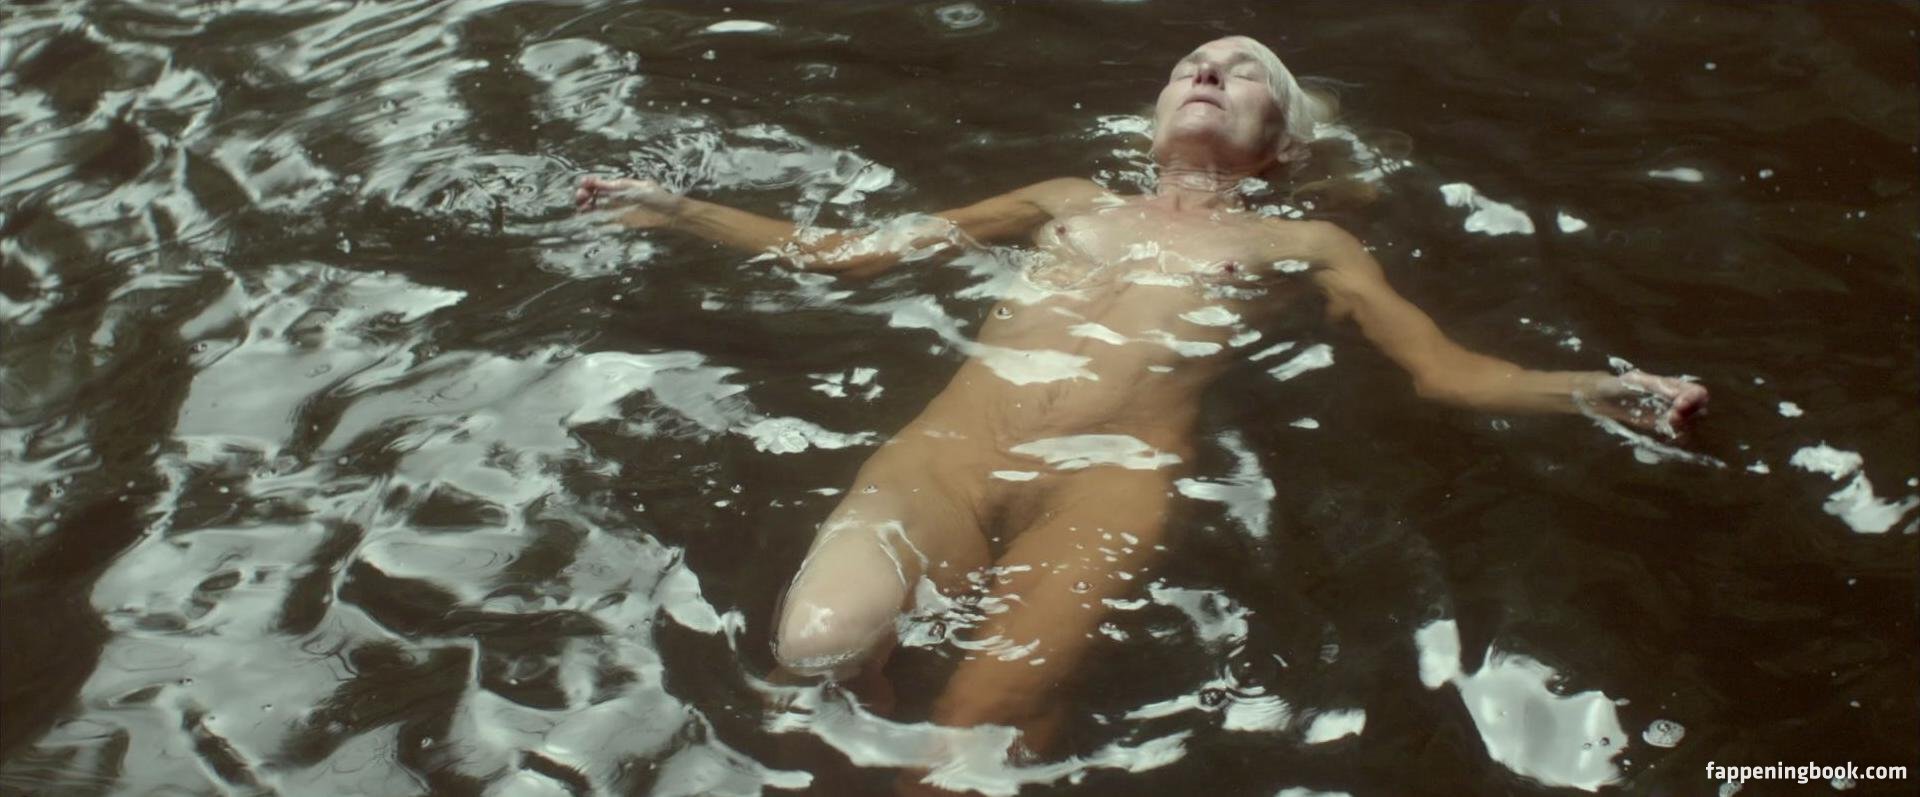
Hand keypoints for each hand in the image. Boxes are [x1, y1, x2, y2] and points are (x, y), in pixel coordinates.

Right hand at [574, 175, 682, 227]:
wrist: (669, 214)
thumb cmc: (656, 197)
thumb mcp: (636, 188)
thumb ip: (617, 186)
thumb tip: (597, 182)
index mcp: (618, 186)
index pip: (597, 184)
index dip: (588, 183)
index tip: (584, 184)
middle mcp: (614, 198)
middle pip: (592, 196)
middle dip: (583, 195)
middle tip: (581, 195)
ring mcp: (616, 211)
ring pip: (594, 209)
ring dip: (585, 208)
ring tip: (582, 207)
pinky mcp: (619, 223)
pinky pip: (602, 222)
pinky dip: (593, 221)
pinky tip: (587, 218)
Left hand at [1586, 370, 1707, 436]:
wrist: (1604, 399)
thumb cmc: (1620, 385)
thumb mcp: (1636, 381)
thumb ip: (1657, 386)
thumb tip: (1677, 394)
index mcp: (1674, 386)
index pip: (1697, 392)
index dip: (1694, 399)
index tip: (1680, 404)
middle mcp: (1677, 401)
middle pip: (1699, 410)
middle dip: (1690, 415)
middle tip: (1672, 417)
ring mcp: (1670, 415)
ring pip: (1690, 424)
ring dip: (1683, 427)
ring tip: (1666, 424)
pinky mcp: (1661, 428)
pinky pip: (1676, 434)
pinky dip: (1675, 436)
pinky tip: (1665, 434)